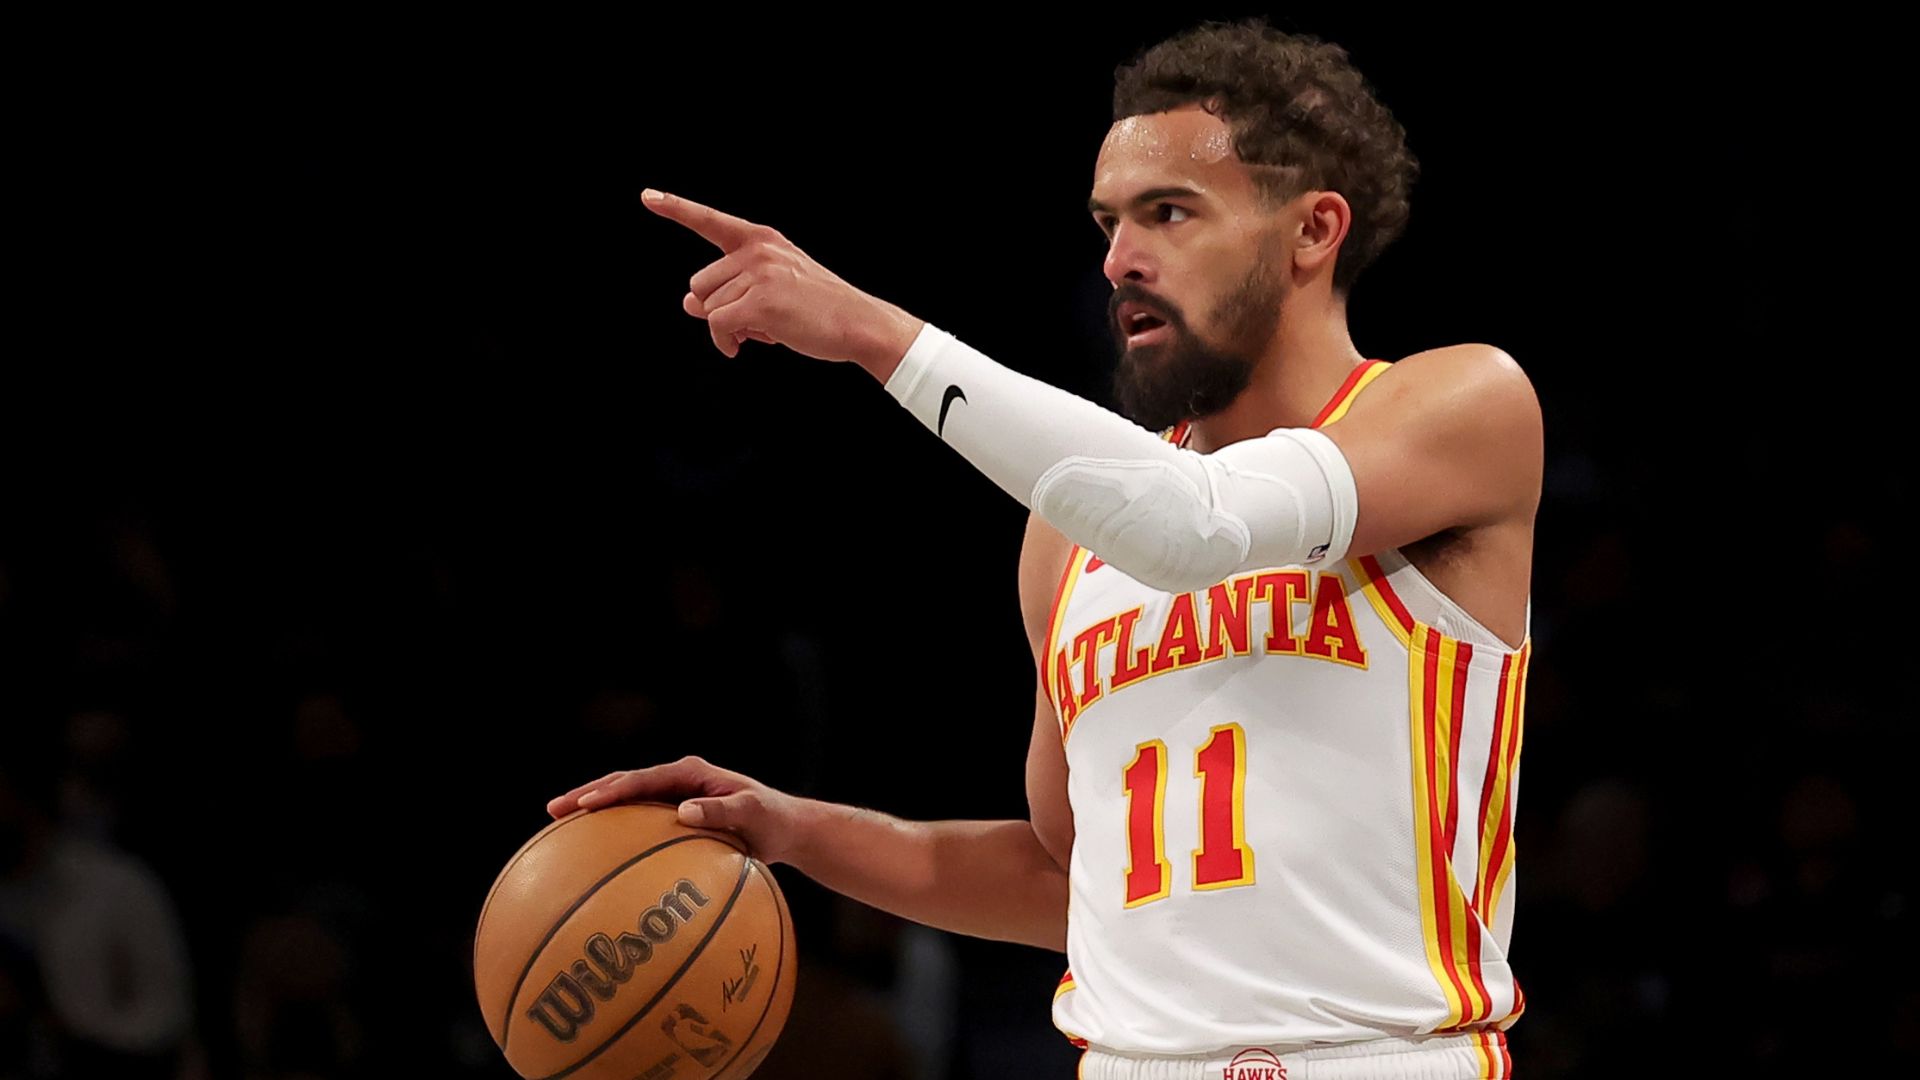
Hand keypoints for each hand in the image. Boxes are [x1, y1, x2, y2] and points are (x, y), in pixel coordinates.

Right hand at [546, 755, 809, 864]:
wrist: (785, 828)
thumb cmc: (772, 820)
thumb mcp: (752, 813)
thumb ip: (721, 809)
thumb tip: (684, 811)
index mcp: (691, 772)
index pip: (642, 778)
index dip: (612, 790)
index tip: (586, 804)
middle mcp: (677, 779)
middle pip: (623, 783)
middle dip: (587, 794)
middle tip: (553, 810)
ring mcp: (672, 796)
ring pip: (625, 800)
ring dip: (593, 809)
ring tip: (557, 824)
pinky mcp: (673, 816)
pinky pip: (637, 822)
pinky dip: (613, 831)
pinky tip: (590, 854)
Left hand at [644, 188, 923, 376]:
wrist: (858, 323)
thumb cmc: (818, 309)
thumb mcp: (771, 291)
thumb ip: (729, 291)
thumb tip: (687, 304)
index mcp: (762, 239)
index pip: (710, 221)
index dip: (676, 208)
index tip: (648, 197)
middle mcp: (758, 250)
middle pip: (700, 285)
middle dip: (719, 309)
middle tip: (754, 320)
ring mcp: (759, 273)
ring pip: (708, 307)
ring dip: (727, 328)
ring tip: (763, 329)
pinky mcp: (760, 301)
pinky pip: (718, 325)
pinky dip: (725, 342)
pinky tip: (744, 347)